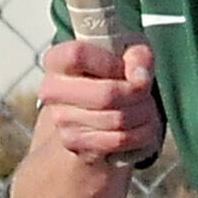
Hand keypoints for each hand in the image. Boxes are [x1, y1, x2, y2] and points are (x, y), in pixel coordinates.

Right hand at [38, 38, 160, 164]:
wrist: (93, 112)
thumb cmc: (111, 74)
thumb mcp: (128, 53)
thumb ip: (138, 56)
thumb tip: (139, 79)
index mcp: (57, 59)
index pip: (78, 56)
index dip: (110, 63)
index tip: (124, 68)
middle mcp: (52, 90)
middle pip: (106, 94)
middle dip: (137, 94)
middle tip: (145, 92)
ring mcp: (61, 119)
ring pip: (118, 119)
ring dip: (143, 115)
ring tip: (144, 108)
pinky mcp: (74, 143)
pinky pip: (119, 140)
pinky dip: (139, 134)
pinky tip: (138, 126)